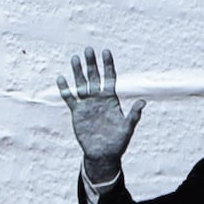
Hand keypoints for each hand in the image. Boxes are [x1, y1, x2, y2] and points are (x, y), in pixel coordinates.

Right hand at [59, 47, 140, 182]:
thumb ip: (133, 114)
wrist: (103, 153)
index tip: (106, 52)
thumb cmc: (118, 141)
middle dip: (92, 64)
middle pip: (94, 77)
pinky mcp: (77, 112)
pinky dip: (65, 89)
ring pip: (82, 84)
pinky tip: (61, 79)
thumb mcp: (127, 128)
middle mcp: (99, 99)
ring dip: (78, 72)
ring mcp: (87, 104)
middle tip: (89, 50)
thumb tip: (142, 101)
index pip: (109, 78)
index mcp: (111, 100)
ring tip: (75, 58)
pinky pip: (70, 98)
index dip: (108, 65)